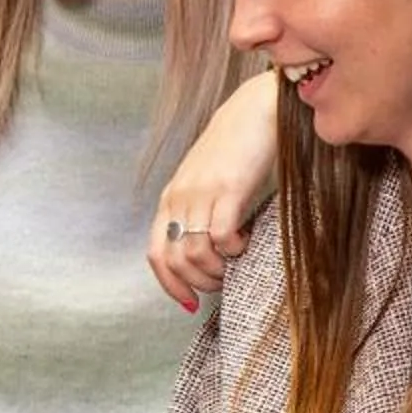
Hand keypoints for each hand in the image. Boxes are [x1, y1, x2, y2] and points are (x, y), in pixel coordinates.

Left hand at [149, 69, 279, 307]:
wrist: (256, 110)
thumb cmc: (236, 150)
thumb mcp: (205, 183)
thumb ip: (198, 212)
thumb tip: (206, 253)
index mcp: (170, 200)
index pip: (155, 254)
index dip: (169, 284)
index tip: (189, 301)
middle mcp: (180, 198)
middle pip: (174, 260)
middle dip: (197, 282)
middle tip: (221, 282)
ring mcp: (201, 194)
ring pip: (195, 254)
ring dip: (217, 270)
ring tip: (234, 263)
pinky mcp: (228, 189)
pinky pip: (221, 237)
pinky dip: (233, 250)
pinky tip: (246, 241)